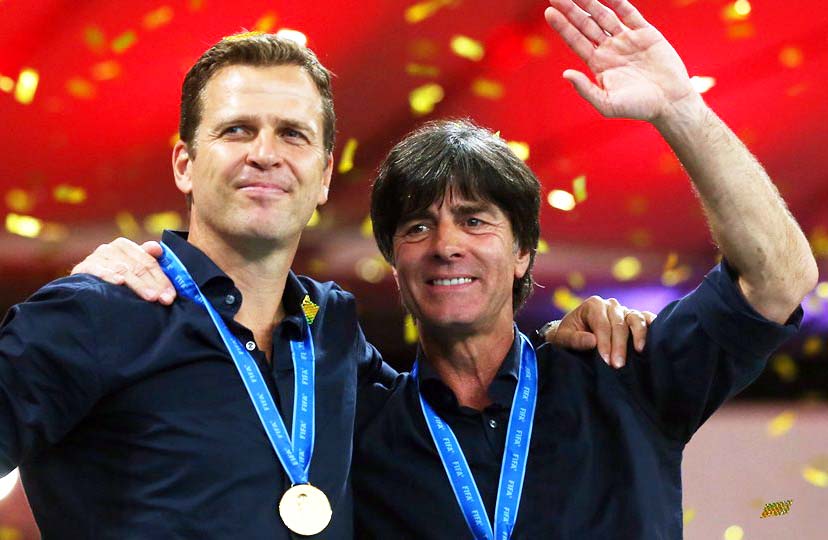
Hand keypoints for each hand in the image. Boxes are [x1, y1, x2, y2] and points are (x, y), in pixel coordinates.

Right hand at [71, 238, 175, 304]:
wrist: (83, 285)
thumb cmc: (113, 275)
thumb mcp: (132, 267)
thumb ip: (147, 260)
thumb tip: (158, 249)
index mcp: (125, 246)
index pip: (149, 262)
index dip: (162, 279)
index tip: (171, 295)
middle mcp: (110, 248)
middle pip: (138, 267)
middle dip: (153, 285)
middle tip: (163, 299)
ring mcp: (96, 257)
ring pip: (123, 269)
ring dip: (138, 284)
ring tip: (150, 296)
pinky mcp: (83, 268)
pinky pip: (99, 271)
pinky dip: (109, 275)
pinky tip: (119, 282)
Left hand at [543, 296, 655, 367]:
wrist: (574, 333)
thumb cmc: (568, 335)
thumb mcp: (563, 338)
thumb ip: (575, 339)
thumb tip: (593, 341)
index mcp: (593, 305)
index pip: (602, 324)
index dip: (605, 343)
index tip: (607, 361)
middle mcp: (611, 305)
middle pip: (619, 324)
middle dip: (619, 345)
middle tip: (618, 365)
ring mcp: (624, 310)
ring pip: (635, 319)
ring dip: (638, 336)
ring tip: (638, 351)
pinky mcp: (635, 317)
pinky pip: (646, 318)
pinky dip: (652, 325)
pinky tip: (654, 338)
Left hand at [544, 0, 698, 125]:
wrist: (670, 102)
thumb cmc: (638, 108)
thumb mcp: (607, 104)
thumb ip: (585, 89)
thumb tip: (566, 74)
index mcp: (598, 64)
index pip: (575, 40)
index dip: (562, 27)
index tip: (549, 12)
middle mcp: (609, 49)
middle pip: (586, 24)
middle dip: (571, 10)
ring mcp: (626, 39)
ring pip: (604, 15)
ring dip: (590, 2)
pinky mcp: (645, 33)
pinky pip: (629, 12)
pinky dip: (618, 1)